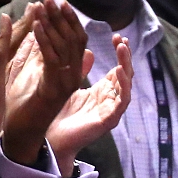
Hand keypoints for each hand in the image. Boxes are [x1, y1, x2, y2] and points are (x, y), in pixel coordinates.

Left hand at [3, 0, 88, 165]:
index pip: (74, 38)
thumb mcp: (31, 75)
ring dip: (53, 24)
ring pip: (66, 46)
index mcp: (68, 71)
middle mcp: (72, 75)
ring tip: (42, 7)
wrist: (21, 136)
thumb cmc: (23, 109)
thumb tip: (40, 33)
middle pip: (74, 38)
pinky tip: (36, 27)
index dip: (67, 19)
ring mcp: (67, 82)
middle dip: (61, 17)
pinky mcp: (55, 89)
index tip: (56, 1)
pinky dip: (45, 41)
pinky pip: (53, 60)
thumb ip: (39, 55)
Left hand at [46, 34, 132, 173]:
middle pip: (126, 74)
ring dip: (126, 65)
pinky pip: (122, 101)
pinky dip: (124, 85)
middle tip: (122, 39)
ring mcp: (111, 109)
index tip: (118, 36)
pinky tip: (118, 70)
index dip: (121, 53)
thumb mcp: (69, 86)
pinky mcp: (109, 120)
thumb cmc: (58, 116)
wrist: (50, 141)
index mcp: (103, 91)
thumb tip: (88, 51)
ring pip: (127, 85)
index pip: (118, 68)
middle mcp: (110, 99)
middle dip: (126, 55)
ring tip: (122, 48)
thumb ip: (79, 70)